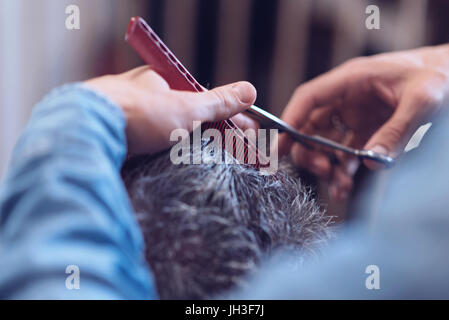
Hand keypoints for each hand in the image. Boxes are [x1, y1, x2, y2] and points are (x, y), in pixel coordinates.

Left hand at [85, 66, 256, 154]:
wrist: (86, 132)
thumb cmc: (136, 112)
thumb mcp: (187, 106)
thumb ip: (219, 101)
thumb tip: (249, 90)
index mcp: (161, 83)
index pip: (205, 100)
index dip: (231, 118)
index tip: (250, 135)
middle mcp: (144, 99)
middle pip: (189, 119)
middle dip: (216, 136)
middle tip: (239, 154)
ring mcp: (130, 122)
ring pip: (171, 137)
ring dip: (194, 150)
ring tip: (217, 165)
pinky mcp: (120, 144)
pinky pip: (153, 151)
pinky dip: (170, 159)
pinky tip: (180, 170)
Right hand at [279, 45, 448, 199]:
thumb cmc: (439, 76)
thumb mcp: (423, 100)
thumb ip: (397, 130)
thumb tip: (371, 162)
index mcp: (352, 80)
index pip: (309, 98)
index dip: (290, 120)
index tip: (278, 146)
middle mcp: (347, 98)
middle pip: (310, 125)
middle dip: (309, 151)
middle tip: (324, 171)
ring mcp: (354, 116)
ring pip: (324, 143)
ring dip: (326, 166)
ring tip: (341, 186)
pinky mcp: (365, 131)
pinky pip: (345, 153)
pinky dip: (342, 170)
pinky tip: (345, 186)